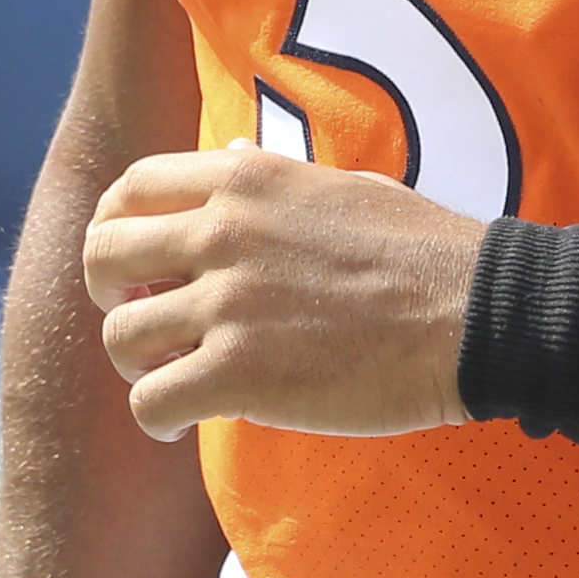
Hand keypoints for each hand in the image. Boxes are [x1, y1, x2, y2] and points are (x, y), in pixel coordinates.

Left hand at [82, 146, 479, 441]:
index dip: (119, 228)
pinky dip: (159, 420)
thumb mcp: (344, 186)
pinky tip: (188, 423)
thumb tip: (229, 154)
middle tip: (145, 321)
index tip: (141, 263)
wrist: (475, 314)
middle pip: (103, 255)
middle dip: (111, 296)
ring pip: (119, 338)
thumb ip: (274, 178)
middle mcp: (226, 231)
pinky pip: (150, 403)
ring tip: (175, 377)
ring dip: (139, 365)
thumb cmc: (423, 253)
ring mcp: (229, 302)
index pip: (132, 187)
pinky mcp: (240, 372)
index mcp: (250, 180)